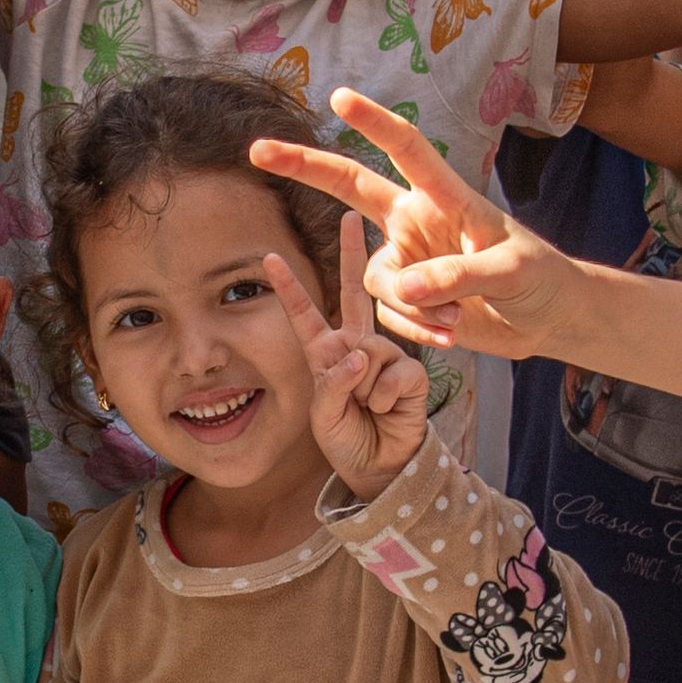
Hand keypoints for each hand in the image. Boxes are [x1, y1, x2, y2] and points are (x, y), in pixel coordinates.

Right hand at [253, 87, 586, 358]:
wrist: (547, 319)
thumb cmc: (538, 279)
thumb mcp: (508, 273)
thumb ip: (455, 277)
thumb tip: (402, 286)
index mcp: (444, 198)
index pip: (406, 151)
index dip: (373, 124)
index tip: (339, 98)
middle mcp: (416, 222)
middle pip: (350, 187)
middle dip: (305, 166)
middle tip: (258, 149)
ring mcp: (407, 260)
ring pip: (375, 277)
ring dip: (412, 304)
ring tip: (455, 318)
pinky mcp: (406, 299)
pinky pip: (391, 314)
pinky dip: (418, 329)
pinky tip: (452, 335)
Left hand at [279, 222, 428, 491]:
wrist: (379, 466)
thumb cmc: (346, 438)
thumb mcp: (323, 415)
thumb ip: (334, 384)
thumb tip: (360, 356)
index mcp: (326, 353)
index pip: (305, 315)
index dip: (290, 287)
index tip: (270, 257)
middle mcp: (356, 345)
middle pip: (354, 292)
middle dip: (351, 254)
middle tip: (350, 215)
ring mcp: (385, 355)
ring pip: (370, 353)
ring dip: (364, 389)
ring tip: (367, 409)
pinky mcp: (410, 371)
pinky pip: (395, 372)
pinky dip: (386, 396)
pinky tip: (387, 409)